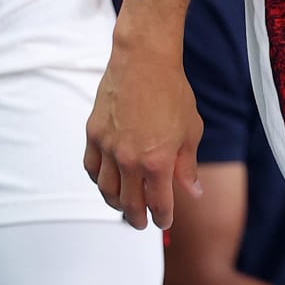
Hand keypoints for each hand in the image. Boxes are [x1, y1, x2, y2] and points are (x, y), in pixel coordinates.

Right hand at [84, 32, 203, 229]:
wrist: (144, 61)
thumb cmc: (172, 93)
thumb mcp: (190, 132)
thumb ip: (187, 167)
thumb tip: (193, 192)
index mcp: (158, 162)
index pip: (158, 204)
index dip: (162, 217)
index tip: (163, 221)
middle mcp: (129, 159)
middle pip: (129, 203)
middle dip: (137, 218)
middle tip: (141, 223)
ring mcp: (108, 147)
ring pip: (106, 190)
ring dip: (115, 203)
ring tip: (123, 206)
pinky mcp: (93, 134)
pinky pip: (91, 168)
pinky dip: (98, 180)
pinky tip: (106, 182)